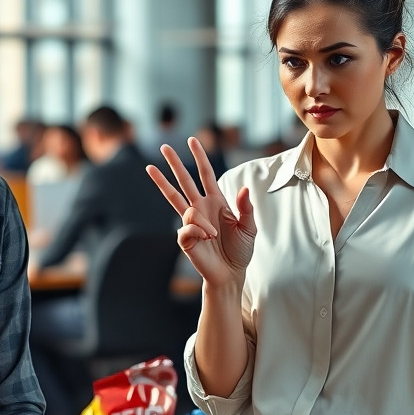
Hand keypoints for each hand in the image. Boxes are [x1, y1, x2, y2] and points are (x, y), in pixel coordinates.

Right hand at [145, 137, 256, 289]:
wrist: (231, 274)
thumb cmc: (241, 251)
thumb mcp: (250, 228)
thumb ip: (246, 208)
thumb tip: (243, 189)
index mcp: (216, 202)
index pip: (205, 174)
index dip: (199, 157)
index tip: (192, 141)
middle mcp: (200, 208)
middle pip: (184, 180)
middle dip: (174, 163)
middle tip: (163, 146)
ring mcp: (191, 222)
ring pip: (175, 199)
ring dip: (192, 211)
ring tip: (212, 235)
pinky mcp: (185, 237)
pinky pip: (187, 227)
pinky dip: (200, 233)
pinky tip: (209, 242)